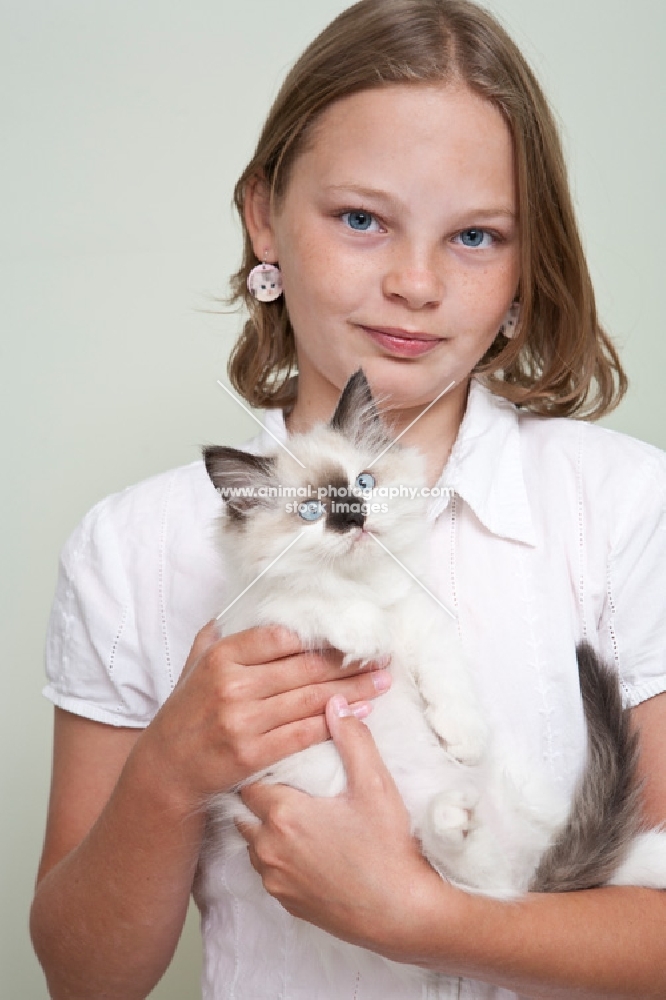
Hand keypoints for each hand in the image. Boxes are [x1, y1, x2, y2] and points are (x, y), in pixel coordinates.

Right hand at [138, 623, 391, 812]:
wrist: (165, 769)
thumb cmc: (186, 714)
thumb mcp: (194, 666)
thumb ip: (218, 636)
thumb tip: (243, 605)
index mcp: (222, 656)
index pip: (281, 636)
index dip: (319, 636)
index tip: (349, 634)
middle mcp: (232, 684)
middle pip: (304, 667)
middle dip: (348, 661)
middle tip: (381, 655)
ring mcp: (242, 720)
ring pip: (309, 699)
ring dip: (352, 689)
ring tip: (381, 681)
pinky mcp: (251, 753)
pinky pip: (302, 733)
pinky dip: (334, 721)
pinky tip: (359, 713)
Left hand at [237, 695, 440, 957]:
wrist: (401, 914)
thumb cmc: (388, 848)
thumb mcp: (374, 785)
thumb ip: (352, 739)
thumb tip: (335, 703)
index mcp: (284, 813)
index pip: (249, 779)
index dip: (260, 766)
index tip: (276, 758)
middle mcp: (268, 847)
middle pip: (243, 811)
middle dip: (258, 796)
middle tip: (282, 782)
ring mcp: (274, 879)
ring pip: (251, 842)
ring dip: (264, 827)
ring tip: (291, 812)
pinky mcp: (284, 903)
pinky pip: (266, 870)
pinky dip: (275, 855)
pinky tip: (302, 846)